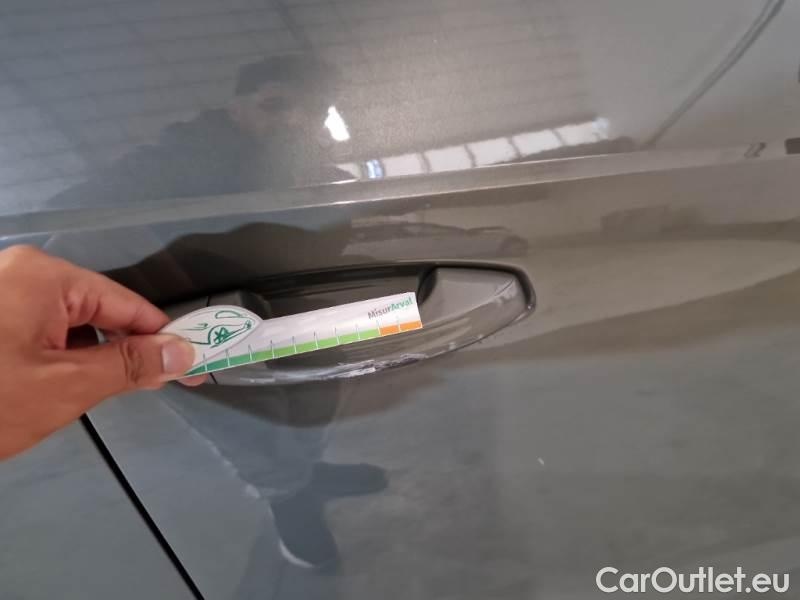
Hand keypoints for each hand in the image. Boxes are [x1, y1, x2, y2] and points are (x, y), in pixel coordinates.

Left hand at [0, 245, 205, 459]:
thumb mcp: (66, 387)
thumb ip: (131, 365)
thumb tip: (184, 352)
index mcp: (45, 276)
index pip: (128, 304)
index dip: (166, 337)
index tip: (194, 366)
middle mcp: (22, 272)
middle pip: (100, 310)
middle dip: (124, 349)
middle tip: (149, 387)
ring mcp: (1, 293)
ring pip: (70, 322)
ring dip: (90, 356)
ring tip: (87, 393)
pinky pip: (41, 328)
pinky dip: (59, 356)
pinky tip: (53, 386)